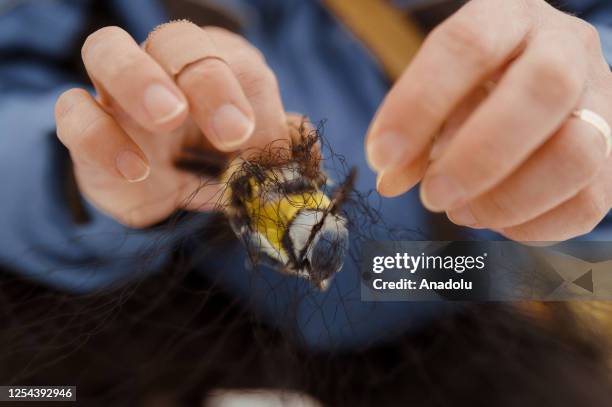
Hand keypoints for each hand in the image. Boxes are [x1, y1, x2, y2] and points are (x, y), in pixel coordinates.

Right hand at [55, 22, 287, 226]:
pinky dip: (99, 136)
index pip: (231, 56)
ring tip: (167, 118)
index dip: (242, 91)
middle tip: (227, 131)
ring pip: (106, 48)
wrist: (161, 193)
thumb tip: (301, 153)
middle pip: (175, 39)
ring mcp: (117, 91)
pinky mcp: (84, 124)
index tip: (246, 136)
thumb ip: (276, 151)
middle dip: (204, 78)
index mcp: (215, 66)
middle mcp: (165, 66)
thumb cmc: (213, 163)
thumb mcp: (249, 160)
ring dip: (138, 77)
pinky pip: (73, 112)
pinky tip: (134, 168)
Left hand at [365, 0, 611, 240]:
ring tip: (460, 211)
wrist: (539, 83)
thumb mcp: (437, 94)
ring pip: (576, 153)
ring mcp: (602, 102)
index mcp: (508, 16)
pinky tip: (495, 220)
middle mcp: (566, 49)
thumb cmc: (475, 88)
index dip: (420, 103)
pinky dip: (532, 225)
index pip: (469, 44)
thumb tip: (390, 182)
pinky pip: (588, 202)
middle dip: (477, 156)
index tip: (382, 156)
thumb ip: (411, 135)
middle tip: (431, 196)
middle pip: (544, 89)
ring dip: (507, 199)